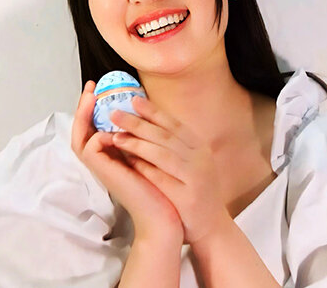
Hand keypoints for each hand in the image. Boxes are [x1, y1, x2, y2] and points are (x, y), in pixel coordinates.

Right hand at [70, 81, 183, 244]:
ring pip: (80, 137)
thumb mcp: (150, 153)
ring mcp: (102, 168)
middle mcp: (104, 160)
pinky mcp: (105, 173)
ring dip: (84, 115)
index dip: (94, 109)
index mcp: (113, 155)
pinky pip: (91, 148)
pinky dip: (99, 135)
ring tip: (92, 97)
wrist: (164, 215)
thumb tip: (142, 111)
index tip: (100, 88)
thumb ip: (141, 137)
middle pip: (82, 130)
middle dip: (84, 107)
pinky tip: (113, 131)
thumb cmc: (162, 187)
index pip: (95, 128)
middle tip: (91, 87)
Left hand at [109, 95, 229, 244]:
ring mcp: (196, 178)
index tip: (133, 100)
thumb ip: (173, 147)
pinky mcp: (189, 197)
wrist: (211, 227)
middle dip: (138, 122)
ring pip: (164, 154)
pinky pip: (163, 179)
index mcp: (200, 148)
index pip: (174, 124)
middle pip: (166, 135)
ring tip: (116, 136)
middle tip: (115, 113)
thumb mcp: (191, 163)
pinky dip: (144, 168)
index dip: (153, 111)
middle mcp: (201, 159)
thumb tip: (145, 126)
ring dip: (138, 143)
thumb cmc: (195, 193)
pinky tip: (128, 162)